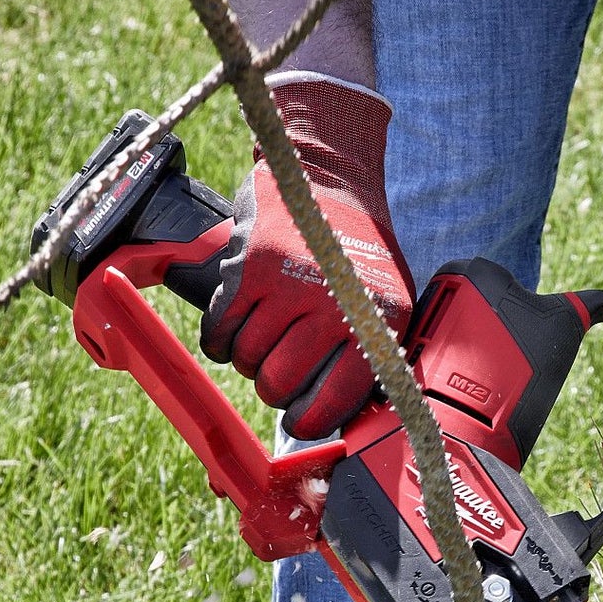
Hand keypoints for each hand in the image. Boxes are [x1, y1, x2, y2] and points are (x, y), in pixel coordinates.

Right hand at [201, 74, 414, 438]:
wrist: (328, 179)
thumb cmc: (356, 253)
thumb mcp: (384, 303)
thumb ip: (366, 357)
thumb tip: (336, 421)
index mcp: (376, 321)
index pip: (332, 400)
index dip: (309, 422)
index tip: (299, 422)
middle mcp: (333, 306)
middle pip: (278, 385)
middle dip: (273, 388)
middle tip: (278, 373)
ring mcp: (288, 286)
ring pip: (245, 359)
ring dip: (247, 359)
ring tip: (263, 340)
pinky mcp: (248, 268)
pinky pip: (218, 330)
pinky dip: (219, 340)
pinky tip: (234, 330)